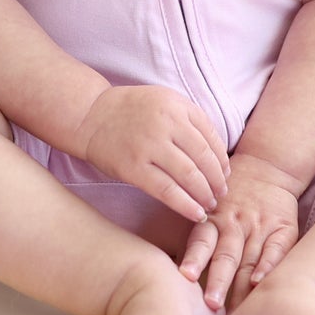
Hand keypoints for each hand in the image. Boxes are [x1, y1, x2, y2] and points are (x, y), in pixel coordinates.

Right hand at [74, 85, 229, 220]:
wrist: (90, 115)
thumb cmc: (130, 111)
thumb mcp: (162, 101)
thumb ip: (188, 119)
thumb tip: (218, 154)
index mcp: (175, 105)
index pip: (211, 137)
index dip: (222, 159)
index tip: (224, 174)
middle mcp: (165, 123)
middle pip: (204, 158)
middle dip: (217, 181)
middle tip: (220, 194)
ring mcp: (148, 145)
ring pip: (189, 176)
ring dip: (204, 194)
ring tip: (209, 204)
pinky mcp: (133, 167)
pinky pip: (167, 191)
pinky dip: (186, 205)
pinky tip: (196, 213)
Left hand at [178, 153, 301, 308]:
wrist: (266, 166)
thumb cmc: (232, 196)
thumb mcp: (211, 207)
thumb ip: (200, 237)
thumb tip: (174, 273)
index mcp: (213, 218)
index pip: (201, 240)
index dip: (194, 258)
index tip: (186, 277)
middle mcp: (235, 224)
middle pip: (225, 255)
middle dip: (218, 282)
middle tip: (211, 305)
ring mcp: (259, 227)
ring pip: (249, 258)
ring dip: (242, 285)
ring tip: (235, 308)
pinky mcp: (283, 229)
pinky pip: (276, 250)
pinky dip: (268, 266)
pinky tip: (262, 282)